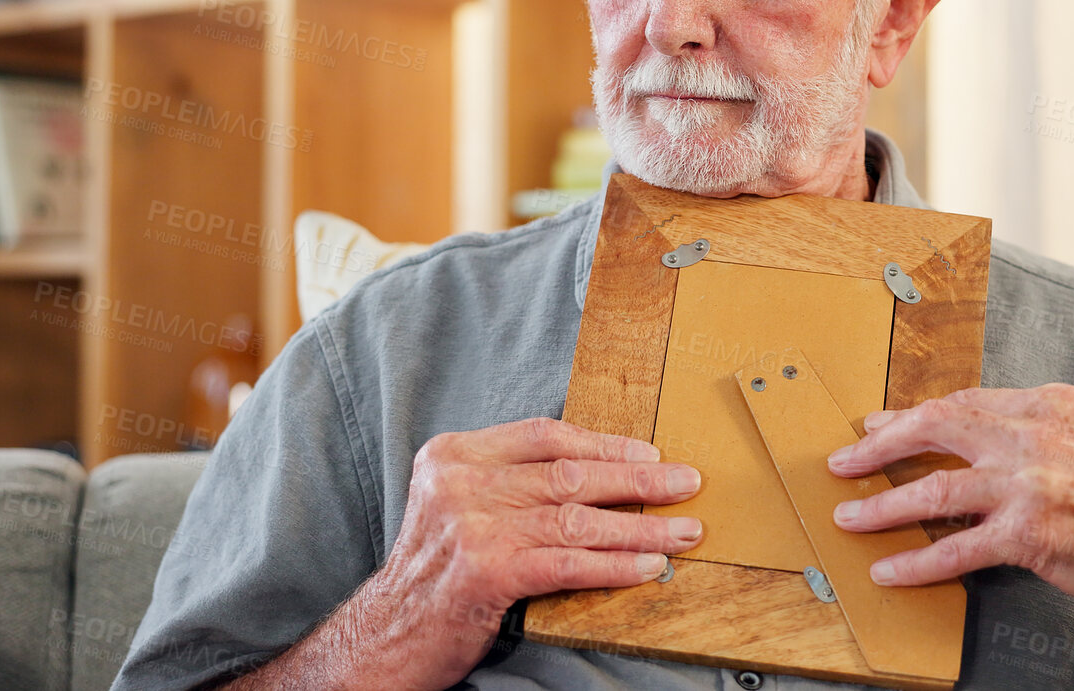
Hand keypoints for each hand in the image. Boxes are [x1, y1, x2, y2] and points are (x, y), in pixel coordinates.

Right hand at [363, 418, 703, 688]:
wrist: (387, 636)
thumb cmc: (435, 573)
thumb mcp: (458, 505)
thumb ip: (511, 482)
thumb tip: (599, 473)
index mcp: (455, 455)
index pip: (545, 436)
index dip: (606, 443)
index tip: (649, 455)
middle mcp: (460, 483)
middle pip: (570, 473)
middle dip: (638, 481)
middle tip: (686, 483)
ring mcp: (472, 527)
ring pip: (578, 518)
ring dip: (641, 526)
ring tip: (683, 531)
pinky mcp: (486, 572)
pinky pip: (569, 563)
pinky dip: (616, 564)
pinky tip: (647, 566)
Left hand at [826, 385, 1073, 687]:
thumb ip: (1033, 432)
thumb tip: (970, 436)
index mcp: (1050, 404)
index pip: (963, 401)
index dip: (911, 415)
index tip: (876, 427)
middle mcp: (1038, 436)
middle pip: (938, 428)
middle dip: (881, 446)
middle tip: (844, 462)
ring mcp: (1032, 484)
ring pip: (935, 490)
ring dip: (883, 506)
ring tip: (850, 518)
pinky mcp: (1030, 535)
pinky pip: (956, 549)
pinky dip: (916, 562)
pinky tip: (891, 569)